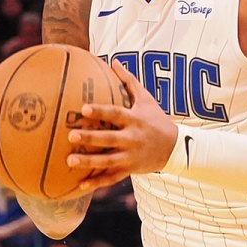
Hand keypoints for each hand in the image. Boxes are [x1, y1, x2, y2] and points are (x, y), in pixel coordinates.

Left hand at [63, 60, 177, 193]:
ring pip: (107, 161)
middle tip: (71, 136)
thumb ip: (129, 81)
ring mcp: (131, 156)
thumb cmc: (157, 120)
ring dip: (88, 162)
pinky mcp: (130, 170)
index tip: (84, 108)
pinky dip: (96, 182)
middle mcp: (132, 138)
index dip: (100, 111)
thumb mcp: (147, 99)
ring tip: (70, 161)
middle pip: (109, 139)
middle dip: (90, 138)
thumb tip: (114, 61)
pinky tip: (79, 185)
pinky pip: (111, 178)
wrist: (176, 148)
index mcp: (135, 119)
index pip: (116, 114)